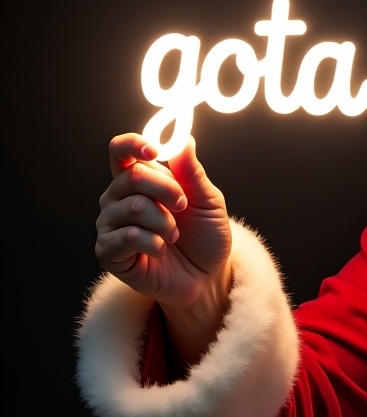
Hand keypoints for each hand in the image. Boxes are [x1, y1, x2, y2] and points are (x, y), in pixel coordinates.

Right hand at [96, 133, 232, 362]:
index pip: (120, 150)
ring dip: (165, 222)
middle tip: (183, 207)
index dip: (133, 144)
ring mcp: (110, 225)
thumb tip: (186, 140)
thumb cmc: (205, 237)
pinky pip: (126, 237)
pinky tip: (160, 251)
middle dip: (168, 191)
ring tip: (174, 235)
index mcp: (139, 180)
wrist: (206, 277)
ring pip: (133, 207)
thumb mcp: (208, 202)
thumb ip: (193, 173)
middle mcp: (118, 199)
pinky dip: (152, 243)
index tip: (155, 150)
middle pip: (132, 176)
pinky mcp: (108, 252)